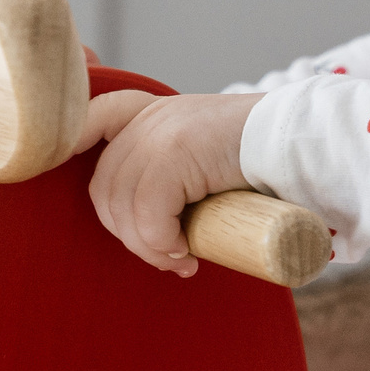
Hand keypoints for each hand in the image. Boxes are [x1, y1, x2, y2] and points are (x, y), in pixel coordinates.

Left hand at [78, 89, 261, 276]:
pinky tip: (187, 252)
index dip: (72, 142)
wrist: (299, 140)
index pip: (95, 117)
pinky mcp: (173, 154)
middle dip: (129, 233)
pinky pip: (149, 217)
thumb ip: (172, 169)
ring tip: (181, 258)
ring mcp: (159, 133)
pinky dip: (164, 244)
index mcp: (155, 111)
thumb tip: (146, 224)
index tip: (71, 166)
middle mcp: (151, 117)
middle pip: (106, 188)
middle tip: (168, 254)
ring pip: (125, 209)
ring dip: (150, 248)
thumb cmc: (260, 159)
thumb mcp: (205, 153)